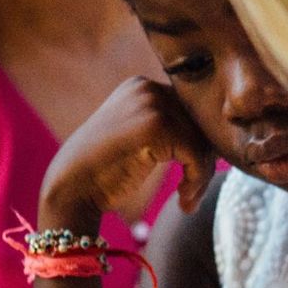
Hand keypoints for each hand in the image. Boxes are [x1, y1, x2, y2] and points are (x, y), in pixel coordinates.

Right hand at [40, 77, 217, 225]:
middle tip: (191, 194)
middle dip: (203, 162)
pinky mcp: (156, 126)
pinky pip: (196, 154)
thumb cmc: (103, 173)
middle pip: (200, 124)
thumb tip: (217, 140)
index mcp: (142, 87)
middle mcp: (148, 88)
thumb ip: (167, 130)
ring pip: (202, 140)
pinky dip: (196, 181)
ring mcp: (152, 104)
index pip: (190, 112)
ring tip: (187, 200)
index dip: (199, 146)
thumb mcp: (136, 139)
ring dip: (201, 176)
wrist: (70, 187)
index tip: (194, 177)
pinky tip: (182, 200)